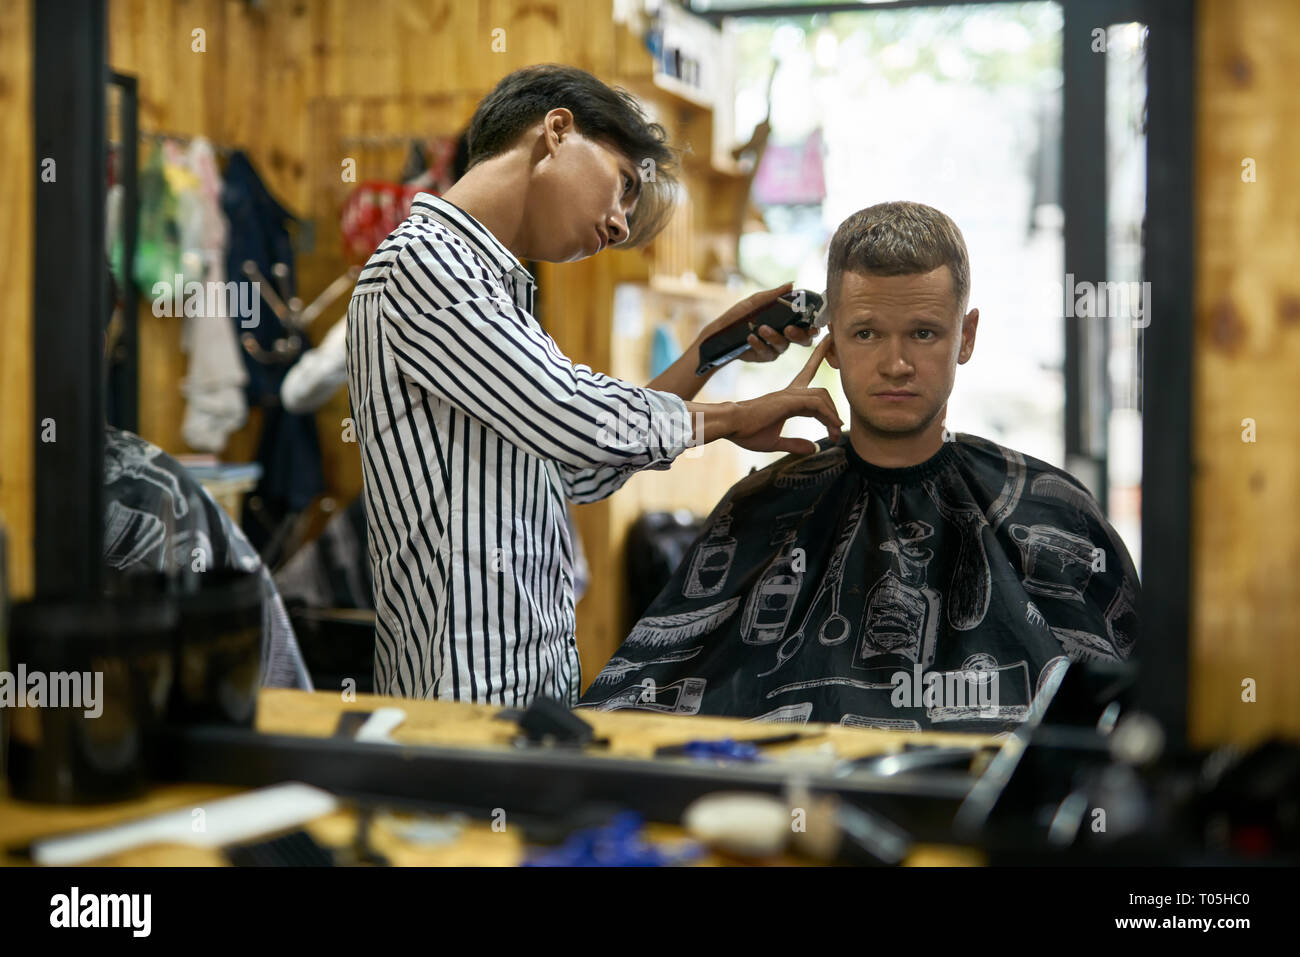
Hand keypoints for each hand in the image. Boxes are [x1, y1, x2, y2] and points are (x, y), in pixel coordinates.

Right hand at [688, 335, 841, 454]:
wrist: (730, 423)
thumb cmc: (746, 431)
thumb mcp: (775, 442)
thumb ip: (795, 444)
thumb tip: (814, 448)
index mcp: (786, 399)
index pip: (808, 375)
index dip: (819, 360)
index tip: (828, 347)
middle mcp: (790, 393)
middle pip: (821, 390)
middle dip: (834, 408)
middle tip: (837, 432)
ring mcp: (789, 395)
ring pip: (822, 396)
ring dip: (833, 414)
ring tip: (836, 433)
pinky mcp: (788, 400)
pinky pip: (816, 403)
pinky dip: (828, 415)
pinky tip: (833, 427)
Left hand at [697, 281, 815, 364]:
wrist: (720, 331)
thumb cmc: (740, 314)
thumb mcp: (756, 301)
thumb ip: (774, 295)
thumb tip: (791, 285)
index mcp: (787, 321)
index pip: (806, 325)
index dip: (813, 327)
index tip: (814, 327)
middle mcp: (784, 336)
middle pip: (802, 340)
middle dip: (798, 335)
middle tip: (789, 329)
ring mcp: (775, 347)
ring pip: (783, 346)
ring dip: (774, 337)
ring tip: (761, 328)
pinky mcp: (763, 356)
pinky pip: (767, 352)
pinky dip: (759, 344)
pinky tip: (751, 337)